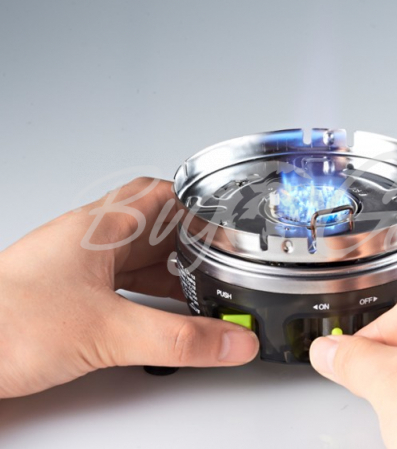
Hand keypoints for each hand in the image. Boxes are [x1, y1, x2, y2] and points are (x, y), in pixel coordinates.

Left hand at [0, 177, 258, 397]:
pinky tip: (156, 311)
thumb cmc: (3, 324)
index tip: (228, 219)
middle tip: (218, 255)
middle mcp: (89, 239)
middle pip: (152, 222)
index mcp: (101, 229)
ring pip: (135, 253)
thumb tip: (232, 342)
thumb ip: (178, 340)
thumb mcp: (107, 332)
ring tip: (199, 287)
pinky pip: (118, 280)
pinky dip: (146, 291)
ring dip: (168, 267)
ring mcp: (75, 265)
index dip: (200, 204)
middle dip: (189, 238)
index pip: (162, 195)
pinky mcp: (65, 291)